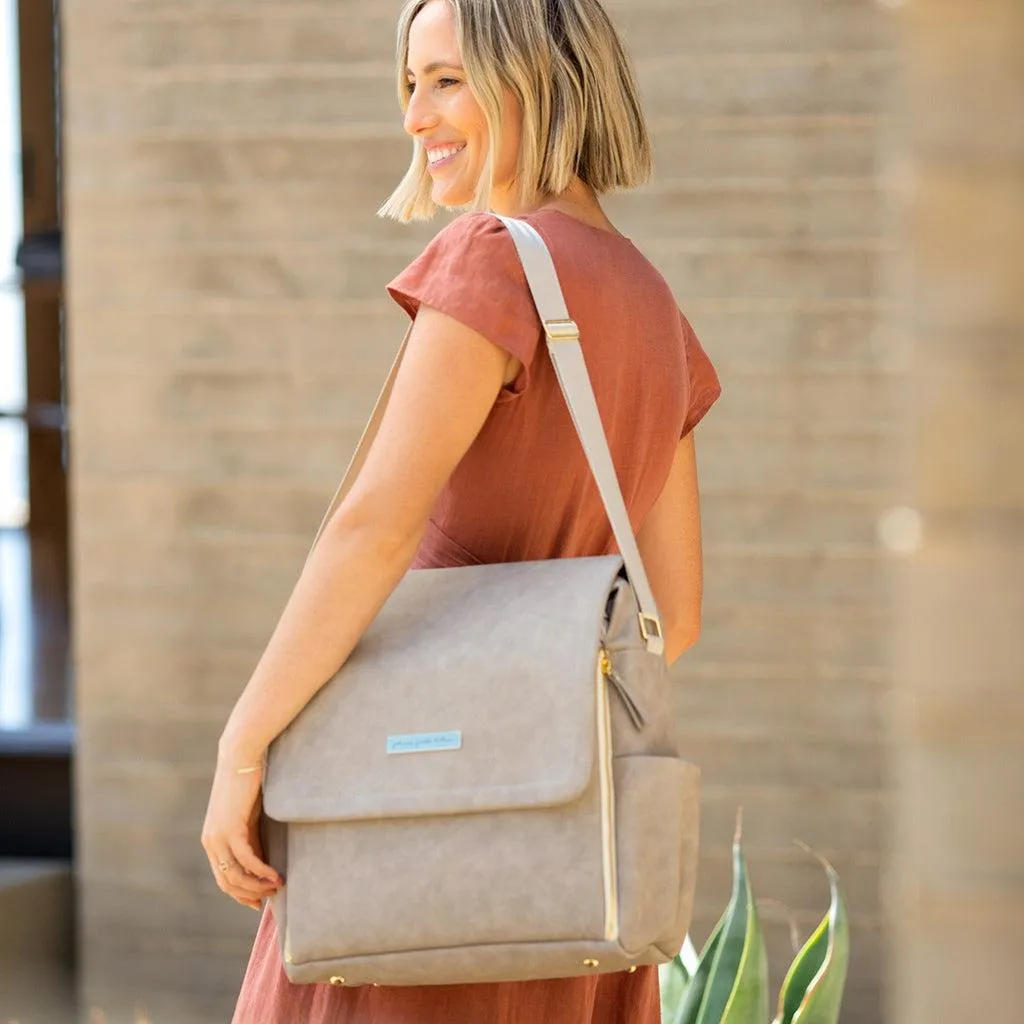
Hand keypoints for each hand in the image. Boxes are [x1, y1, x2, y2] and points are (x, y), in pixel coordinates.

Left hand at [201, 757, 282, 909]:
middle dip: (249, 894)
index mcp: (212, 840)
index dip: (240, 893)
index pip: (223, 877)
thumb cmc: (247, 783)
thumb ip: (249, 839)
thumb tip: (260, 864)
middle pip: (227, 882)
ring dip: (257, 886)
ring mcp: (219, 837)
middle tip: (270, 897)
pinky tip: (276, 875)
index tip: (258, 901)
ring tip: (277, 886)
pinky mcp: (231, 829)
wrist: (240, 757)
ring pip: (236, 875)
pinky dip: (262, 871)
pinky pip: (247, 860)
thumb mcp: (247, 817)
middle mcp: (211, 842)